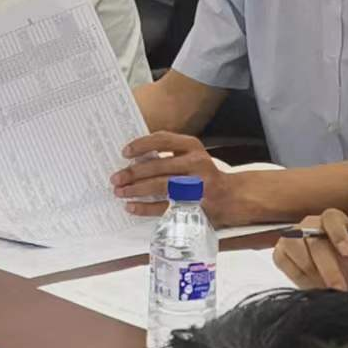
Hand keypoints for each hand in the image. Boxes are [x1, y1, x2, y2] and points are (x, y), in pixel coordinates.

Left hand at [111, 132, 241, 223]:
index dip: (140, 145)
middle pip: (158, 166)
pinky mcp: (194, 206)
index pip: (162, 140)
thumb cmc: (204, 174)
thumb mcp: (192, 154)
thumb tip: (133, 158)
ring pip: (160, 186)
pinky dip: (145, 208)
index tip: (125, 152)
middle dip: (132, 173)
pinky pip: (165, 207)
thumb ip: (168, 152)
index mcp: (193, 147)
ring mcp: (197, 186)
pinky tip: (132, 207)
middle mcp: (196, 164)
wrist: (232, 197)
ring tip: (120, 192)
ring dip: (136, 190)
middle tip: (116, 178)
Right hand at [273, 209, 347, 291]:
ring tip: (326, 286)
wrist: (344, 272)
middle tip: (339, 287)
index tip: (347, 252)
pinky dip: (296, 275)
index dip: (338, 234)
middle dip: (327, 267)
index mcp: (332, 219)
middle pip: (313, 240)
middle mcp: (309, 224)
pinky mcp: (281, 252)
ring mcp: (292, 236)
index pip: (331, 219)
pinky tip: (312, 283)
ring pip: (292, 247)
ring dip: (310, 271)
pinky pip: (281, 260)